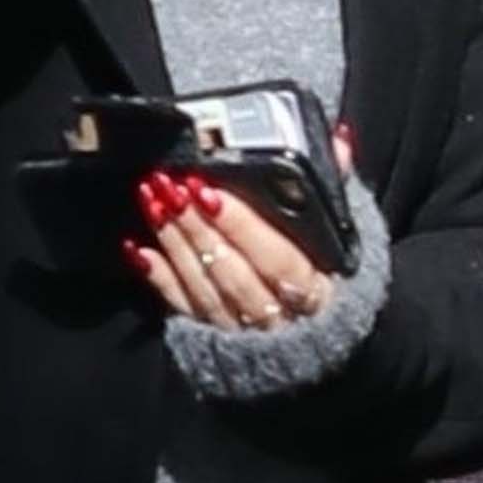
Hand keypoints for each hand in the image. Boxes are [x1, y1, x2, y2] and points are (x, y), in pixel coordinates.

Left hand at [123, 130, 355, 332]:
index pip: (279, 259)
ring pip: (206, 287)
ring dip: (176, 242)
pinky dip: (161, 279)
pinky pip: (185, 309)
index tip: (210, 192)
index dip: (242, 226)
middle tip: (170, 185)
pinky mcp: (215, 338)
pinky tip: (139, 250)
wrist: (323, 342)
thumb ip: (337, 187)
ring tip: (153, 200)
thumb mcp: (343, 233)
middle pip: (234, 271)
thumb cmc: (330, 274)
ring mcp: (245, 331)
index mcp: (317, 289)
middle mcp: (281, 315)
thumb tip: (339, 140)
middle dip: (198, 226)